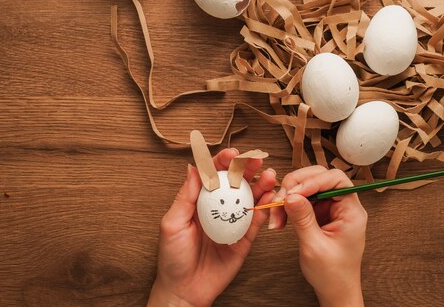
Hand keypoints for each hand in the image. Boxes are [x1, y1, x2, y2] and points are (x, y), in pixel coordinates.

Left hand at [148, 148, 276, 306]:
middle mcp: (217, 208)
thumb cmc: (173, 258)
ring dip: (260, 184)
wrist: (185, 290)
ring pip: (249, 198)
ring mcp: (232, 222)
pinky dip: (265, 207)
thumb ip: (185, 196)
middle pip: (235, 182)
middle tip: (256, 159)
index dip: (223, 162)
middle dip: (246, 168)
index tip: (232, 153)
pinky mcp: (244, 239)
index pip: (213, 175)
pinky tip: (271, 196)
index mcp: (199, 201)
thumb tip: (193, 168)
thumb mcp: (172, 224)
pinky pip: (256, 220)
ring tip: (269, 174)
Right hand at [268, 167, 366, 306]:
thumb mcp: (314, 246)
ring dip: (288, 197)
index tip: (294, 192)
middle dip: (296, 186)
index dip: (314, 180)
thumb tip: (290, 195)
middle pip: (320, 178)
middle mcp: (343, 206)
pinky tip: (280, 218)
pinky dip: (288, 206)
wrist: (335, 291)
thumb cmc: (332, 274)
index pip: (336, 180)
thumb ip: (303, 219)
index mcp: (352, 212)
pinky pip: (302, 200)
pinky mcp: (319, 214)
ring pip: (307, 187)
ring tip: (276, 215)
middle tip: (280, 200)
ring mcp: (330, 209)